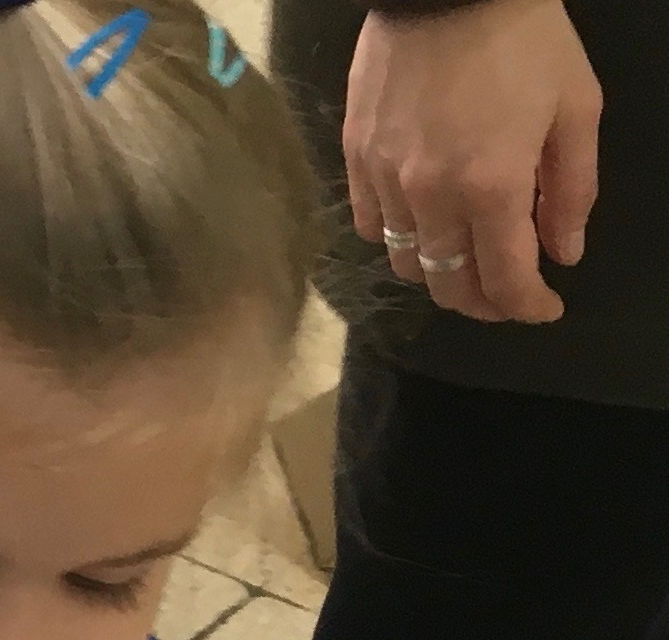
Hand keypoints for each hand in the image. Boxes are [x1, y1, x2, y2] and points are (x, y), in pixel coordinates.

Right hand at [347, 0, 599, 323]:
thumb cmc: (524, 38)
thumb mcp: (576, 105)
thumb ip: (572, 188)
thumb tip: (564, 251)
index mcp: (492, 189)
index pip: (504, 280)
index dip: (527, 306)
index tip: (545, 309)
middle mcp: (431, 200)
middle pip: (448, 284)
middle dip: (482, 301)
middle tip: (507, 293)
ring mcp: (385, 183)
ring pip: (407, 261)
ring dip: (440, 271)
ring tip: (464, 255)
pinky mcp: (356, 161)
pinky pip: (370, 224)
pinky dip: (397, 236)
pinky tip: (421, 220)